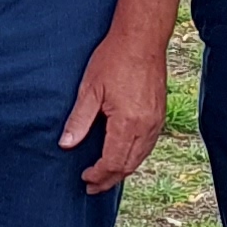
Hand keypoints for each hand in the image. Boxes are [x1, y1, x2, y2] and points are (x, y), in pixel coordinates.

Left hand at [59, 28, 170, 191]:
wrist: (142, 40)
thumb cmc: (113, 59)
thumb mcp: (89, 89)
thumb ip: (78, 120)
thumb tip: (66, 144)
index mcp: (127, 123)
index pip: (112, 162)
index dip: (97, 174)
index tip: (84, 178)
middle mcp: (146, 126)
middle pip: (128, 166)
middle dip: (109, 179)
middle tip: (92, 186)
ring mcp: (156, 122)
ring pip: (140, 158)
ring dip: (123, 170)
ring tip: (106, 176)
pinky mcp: (160, 115)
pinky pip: (148, 146)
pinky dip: (134, 157)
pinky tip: (123, 157)